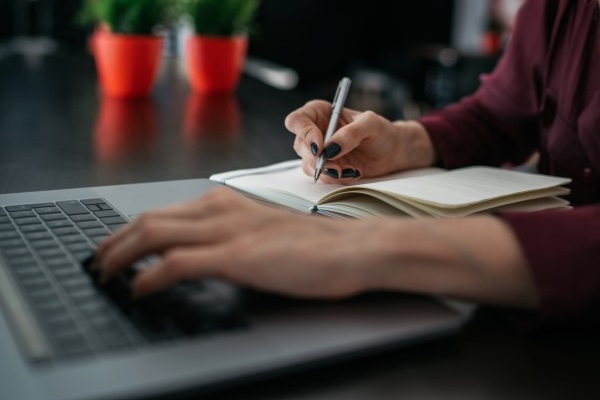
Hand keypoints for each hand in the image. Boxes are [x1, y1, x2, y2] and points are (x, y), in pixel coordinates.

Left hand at [92, 187, 537, 308]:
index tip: (117, 246)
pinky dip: (149, 277)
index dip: (132, 230)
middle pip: (149, 220)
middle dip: (115, 242)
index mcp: (228, 202)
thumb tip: (212, 252)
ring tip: (105, 274)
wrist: (356, 247)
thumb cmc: (319, 244)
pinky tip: (139, 291)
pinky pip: (175, 264)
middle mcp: (221, 210)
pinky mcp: (237, 257)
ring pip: (153, 235)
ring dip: (121, 256)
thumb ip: (236, 235)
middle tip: (98, 262)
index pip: (165, 212)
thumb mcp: (267, 233)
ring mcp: (228, 231)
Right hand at [285, 100, 437, 182]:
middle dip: (316, 159)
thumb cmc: (381, 131)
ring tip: (350, 171)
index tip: (321, 147)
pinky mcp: (326, 167)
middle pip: (300, 145)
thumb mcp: (371, 124)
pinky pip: (321, 176)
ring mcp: (319, 151)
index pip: (297, 120)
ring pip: (308, 164)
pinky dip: (335, 178)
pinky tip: (353, 173)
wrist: (392, 151)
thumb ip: (351, 133)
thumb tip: (331, 147)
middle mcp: (315, 131)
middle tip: (335, 166)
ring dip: (327, 171)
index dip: (304, 133)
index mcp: (320, 113)